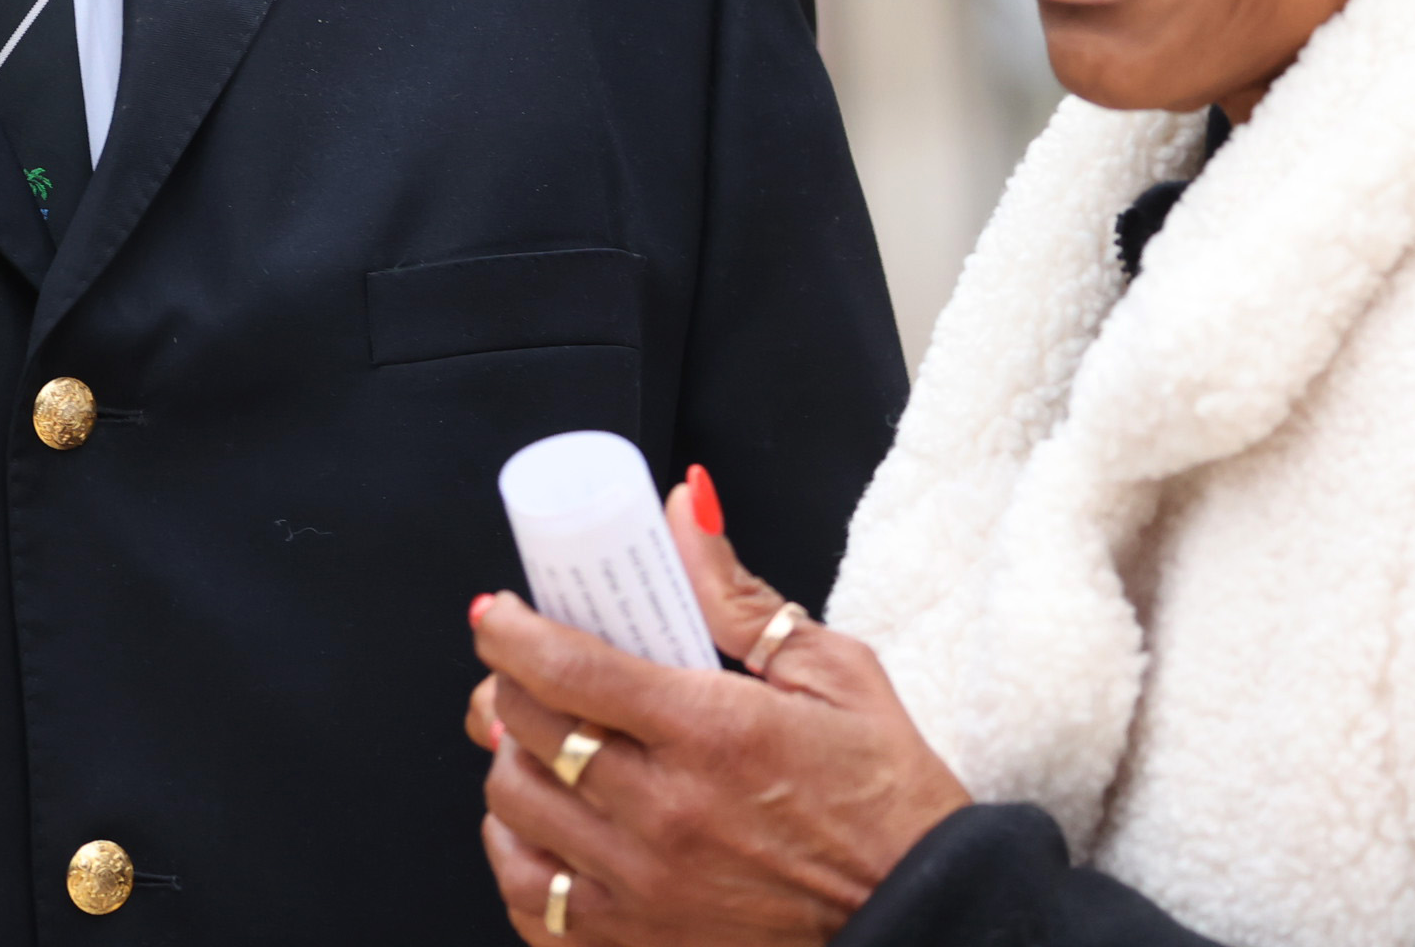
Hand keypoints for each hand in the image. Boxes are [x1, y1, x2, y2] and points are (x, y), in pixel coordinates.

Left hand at [464, 473, 968, 945]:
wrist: (918, 917)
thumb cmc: (883, 795)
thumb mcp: (832, 671)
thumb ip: (737, 593)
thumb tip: (681, 510)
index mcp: (710, 732)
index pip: (568, 668)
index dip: (511, 632)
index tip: (496, 612)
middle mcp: (665, 813)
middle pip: (525, 733)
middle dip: (502, 685)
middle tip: (516, 667)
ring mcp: (646, 886)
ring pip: (515, 814)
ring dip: (505, 766)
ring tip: (529, 744)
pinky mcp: (641, 942)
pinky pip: (536, 904)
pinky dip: (517, 859)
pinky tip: (539, 829)